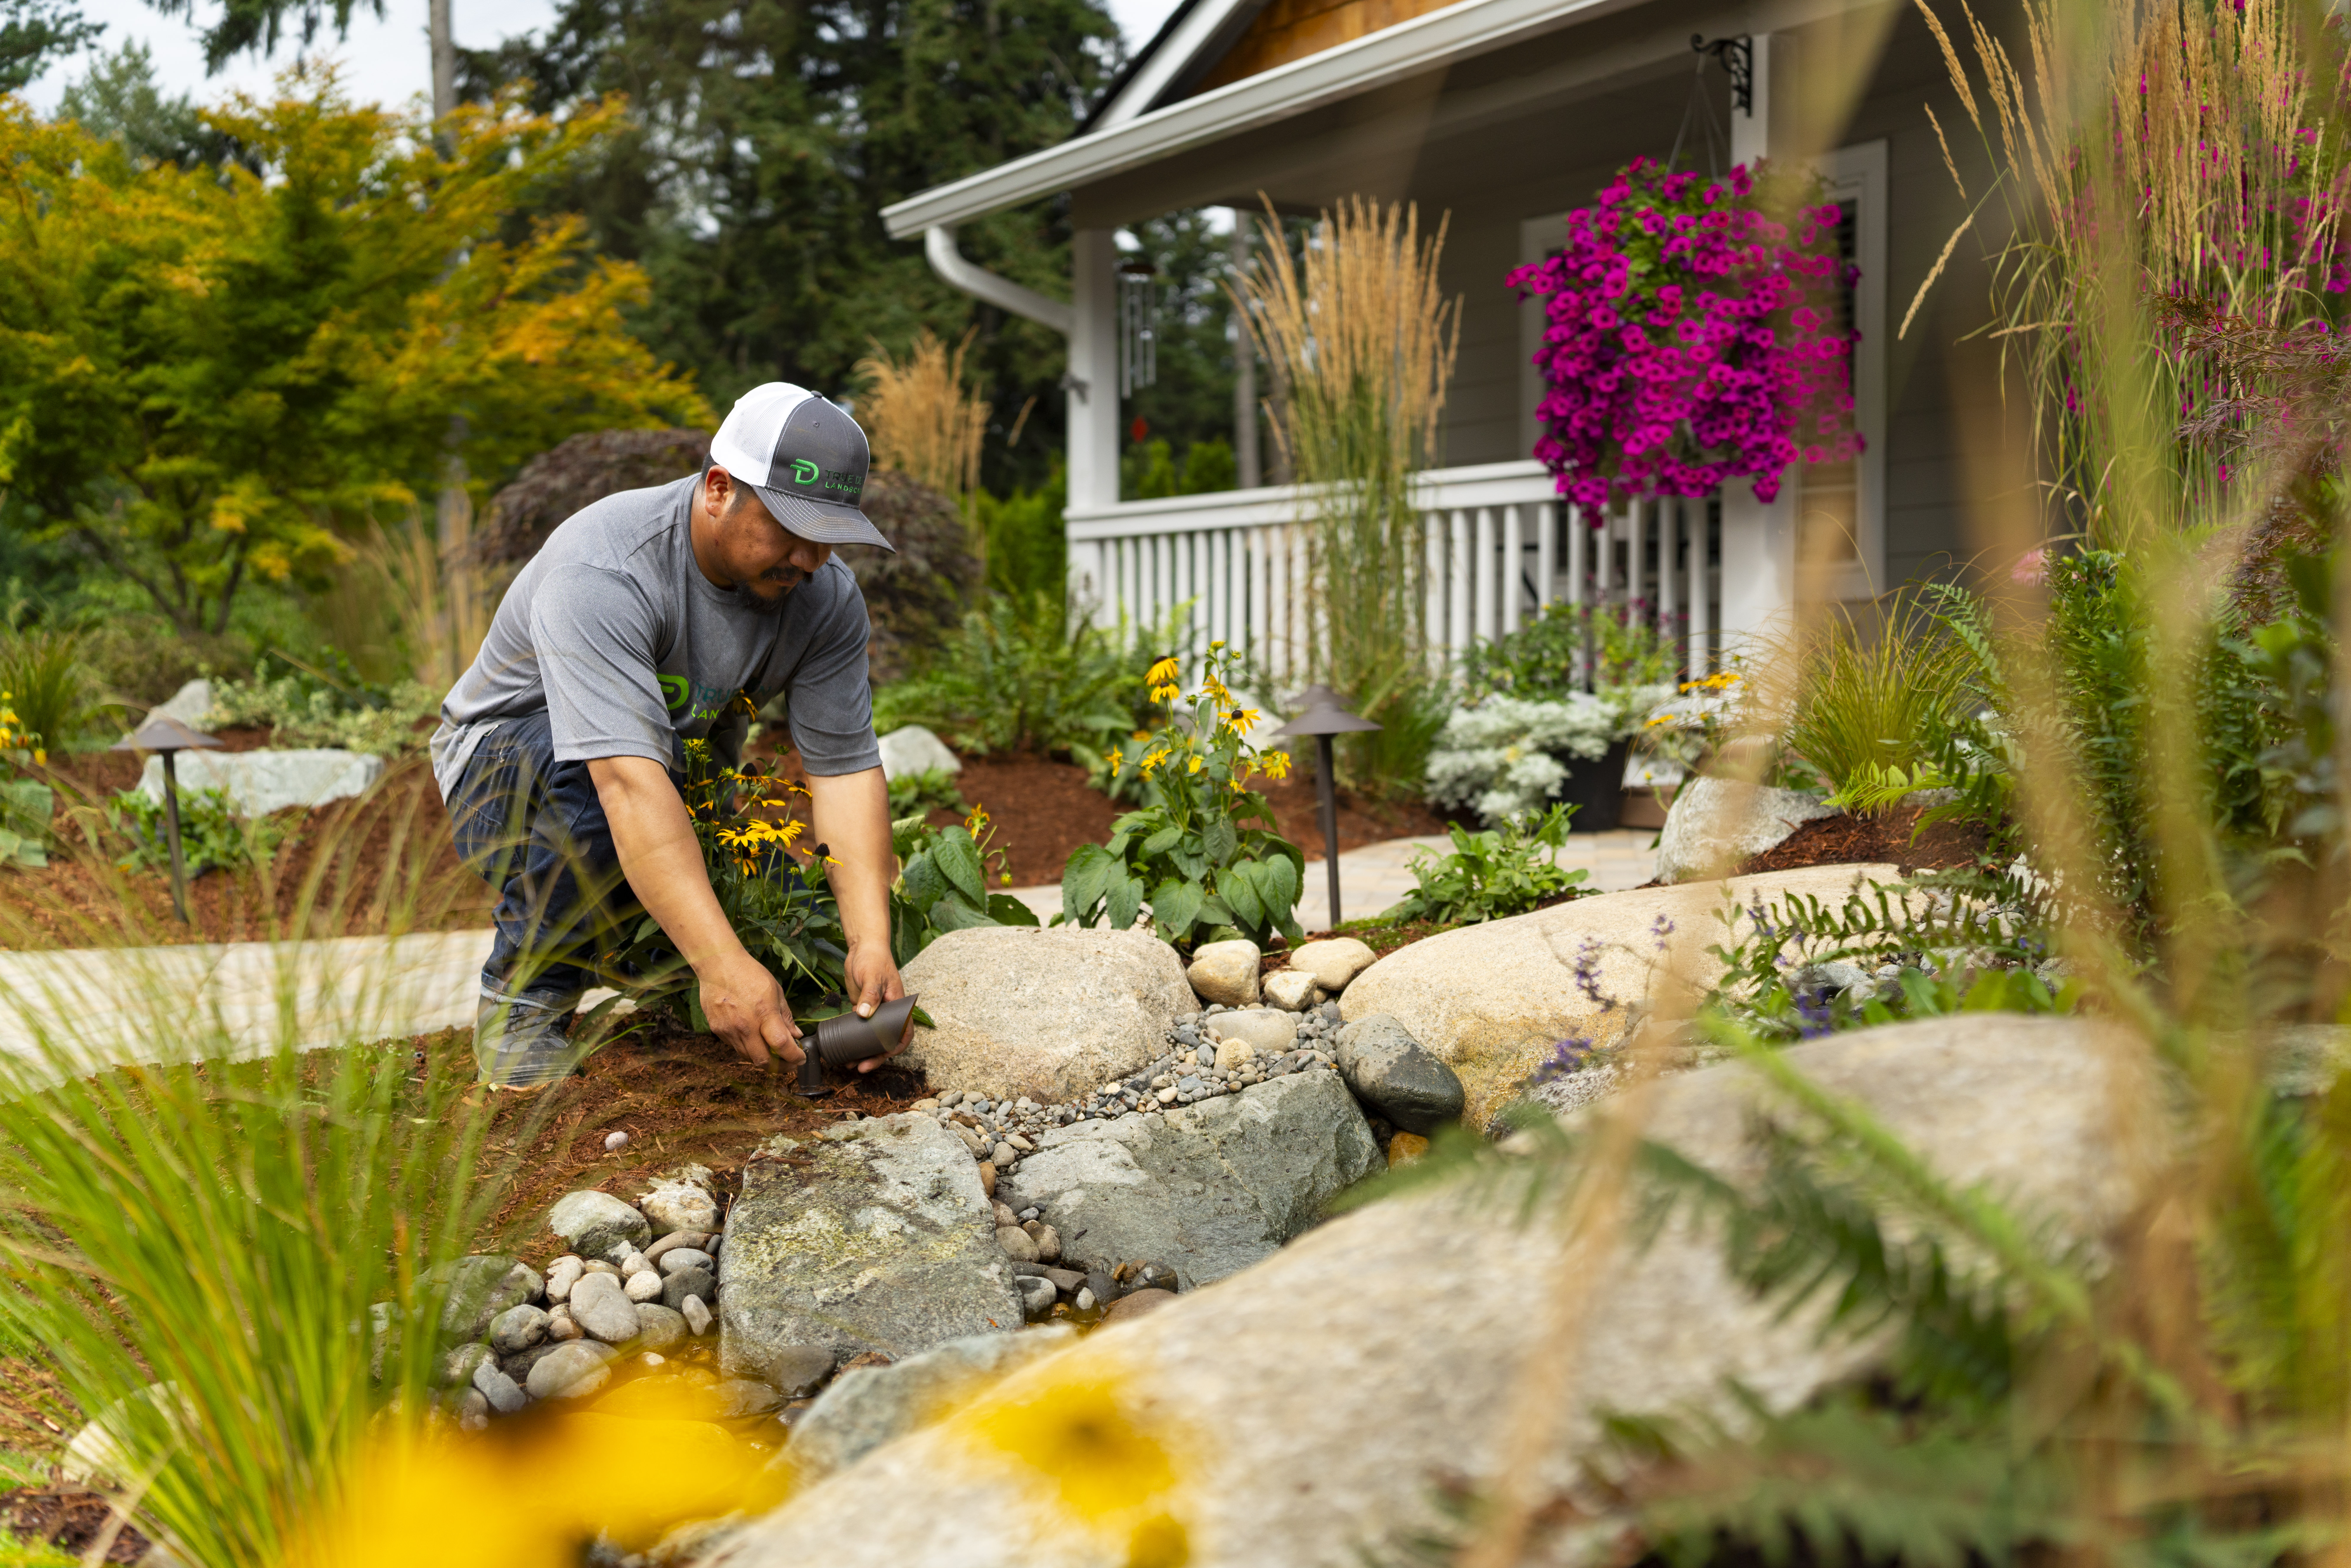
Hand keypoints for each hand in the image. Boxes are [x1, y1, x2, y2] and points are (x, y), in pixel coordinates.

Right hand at [696, 947, 800, 1067]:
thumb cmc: (748, 973)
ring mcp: (729, 1030)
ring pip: (748, 1057)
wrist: (717, 964)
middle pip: (763, 1061)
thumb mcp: (775, 990)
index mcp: (764, 1013)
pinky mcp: (718, 1031)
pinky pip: (735, 1048)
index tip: (801, 1058)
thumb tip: (796, 1036)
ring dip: (763, 1059)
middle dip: (780, 1067)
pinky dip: (748, 1049)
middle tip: (789, 1063)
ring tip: (774, 1053)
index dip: (794, 1057)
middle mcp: (745, 1026)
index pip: (782, 1045)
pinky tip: (755, 1040)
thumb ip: (786, 1016)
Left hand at [843, 940, 907, 1071]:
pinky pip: (860, 1029)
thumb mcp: (873, 976)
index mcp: (899, 1006)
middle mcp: (889, 1012)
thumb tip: (864, 1015)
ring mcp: (876, 1012)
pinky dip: (854, 1041)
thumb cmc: (873, 959)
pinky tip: (844, 1049)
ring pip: (873, 1038)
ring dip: (864, 1052)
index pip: (905, 1032)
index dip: (897, 1048)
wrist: (862, 947)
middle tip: (861, 1067)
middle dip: (876, 1056)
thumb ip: (871, 995)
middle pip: (887, 1041)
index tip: (883, 1056)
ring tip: (850, 1064)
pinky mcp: (862, 1009)